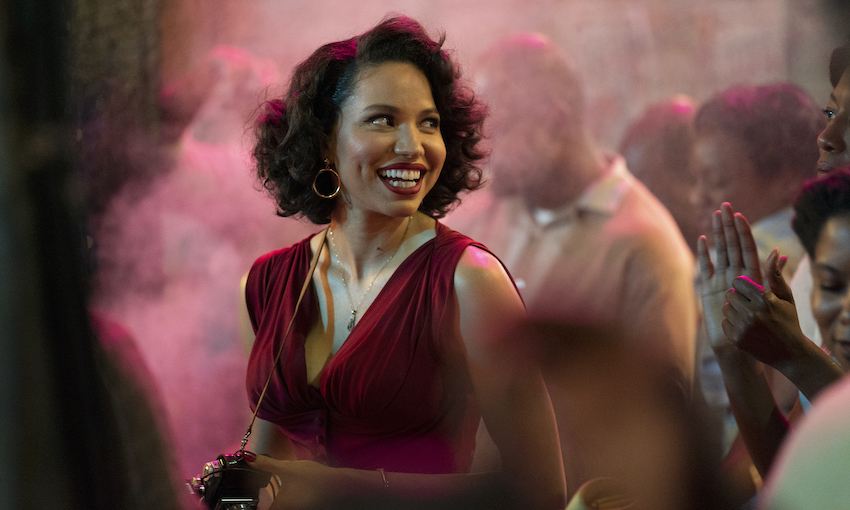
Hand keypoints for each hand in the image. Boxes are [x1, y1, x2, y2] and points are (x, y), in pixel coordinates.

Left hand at [246, 453, 332, 509]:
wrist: (339, 486)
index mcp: (279, 508)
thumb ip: (265, 464)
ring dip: (274, 500)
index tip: (249, 495)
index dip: (252, 504)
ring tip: (272, 490)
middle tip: (259, 491)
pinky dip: (285, 501)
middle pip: (268, 508)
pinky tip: (288, 491)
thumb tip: (247, 457)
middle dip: (263, 501)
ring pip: (280, 507)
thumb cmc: (313, 478)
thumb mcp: (287, 468)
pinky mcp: (306, 509)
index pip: (258, 509)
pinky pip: (289, 506)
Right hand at [697, 203, 761, 349]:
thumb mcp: (770, 299)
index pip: (746, 248)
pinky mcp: (709, 289)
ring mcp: (722, 280)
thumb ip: (772, 275)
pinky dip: (705, 253)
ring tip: (716, 216)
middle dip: (729, 225)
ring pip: (720, 252)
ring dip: (718, 234)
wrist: (739, 347)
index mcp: (752, 276)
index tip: (738, 215)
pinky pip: (706, 267)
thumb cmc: (758, 328)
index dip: (742, 231)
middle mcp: (737, 274)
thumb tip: (778, 252)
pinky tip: (703, 239)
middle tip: (725, 206)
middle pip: (732, 245)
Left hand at [722, 248, 806, 367]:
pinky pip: (725, 323)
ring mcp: (743, 327)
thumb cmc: (788, 320)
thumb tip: (774, 251)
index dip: (743, 286)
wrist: (789, 353)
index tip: (750, 292)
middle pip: (729, 294)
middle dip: (737, 297)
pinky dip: (732, 324)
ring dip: (734, 310)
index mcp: (764, 299)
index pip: (738, 282)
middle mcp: (752, 312)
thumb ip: (775, 274)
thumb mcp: (785, 296)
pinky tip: (746, 328)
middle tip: (749, 305)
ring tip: (749, 317)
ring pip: (726, 308)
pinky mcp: (737, 339)